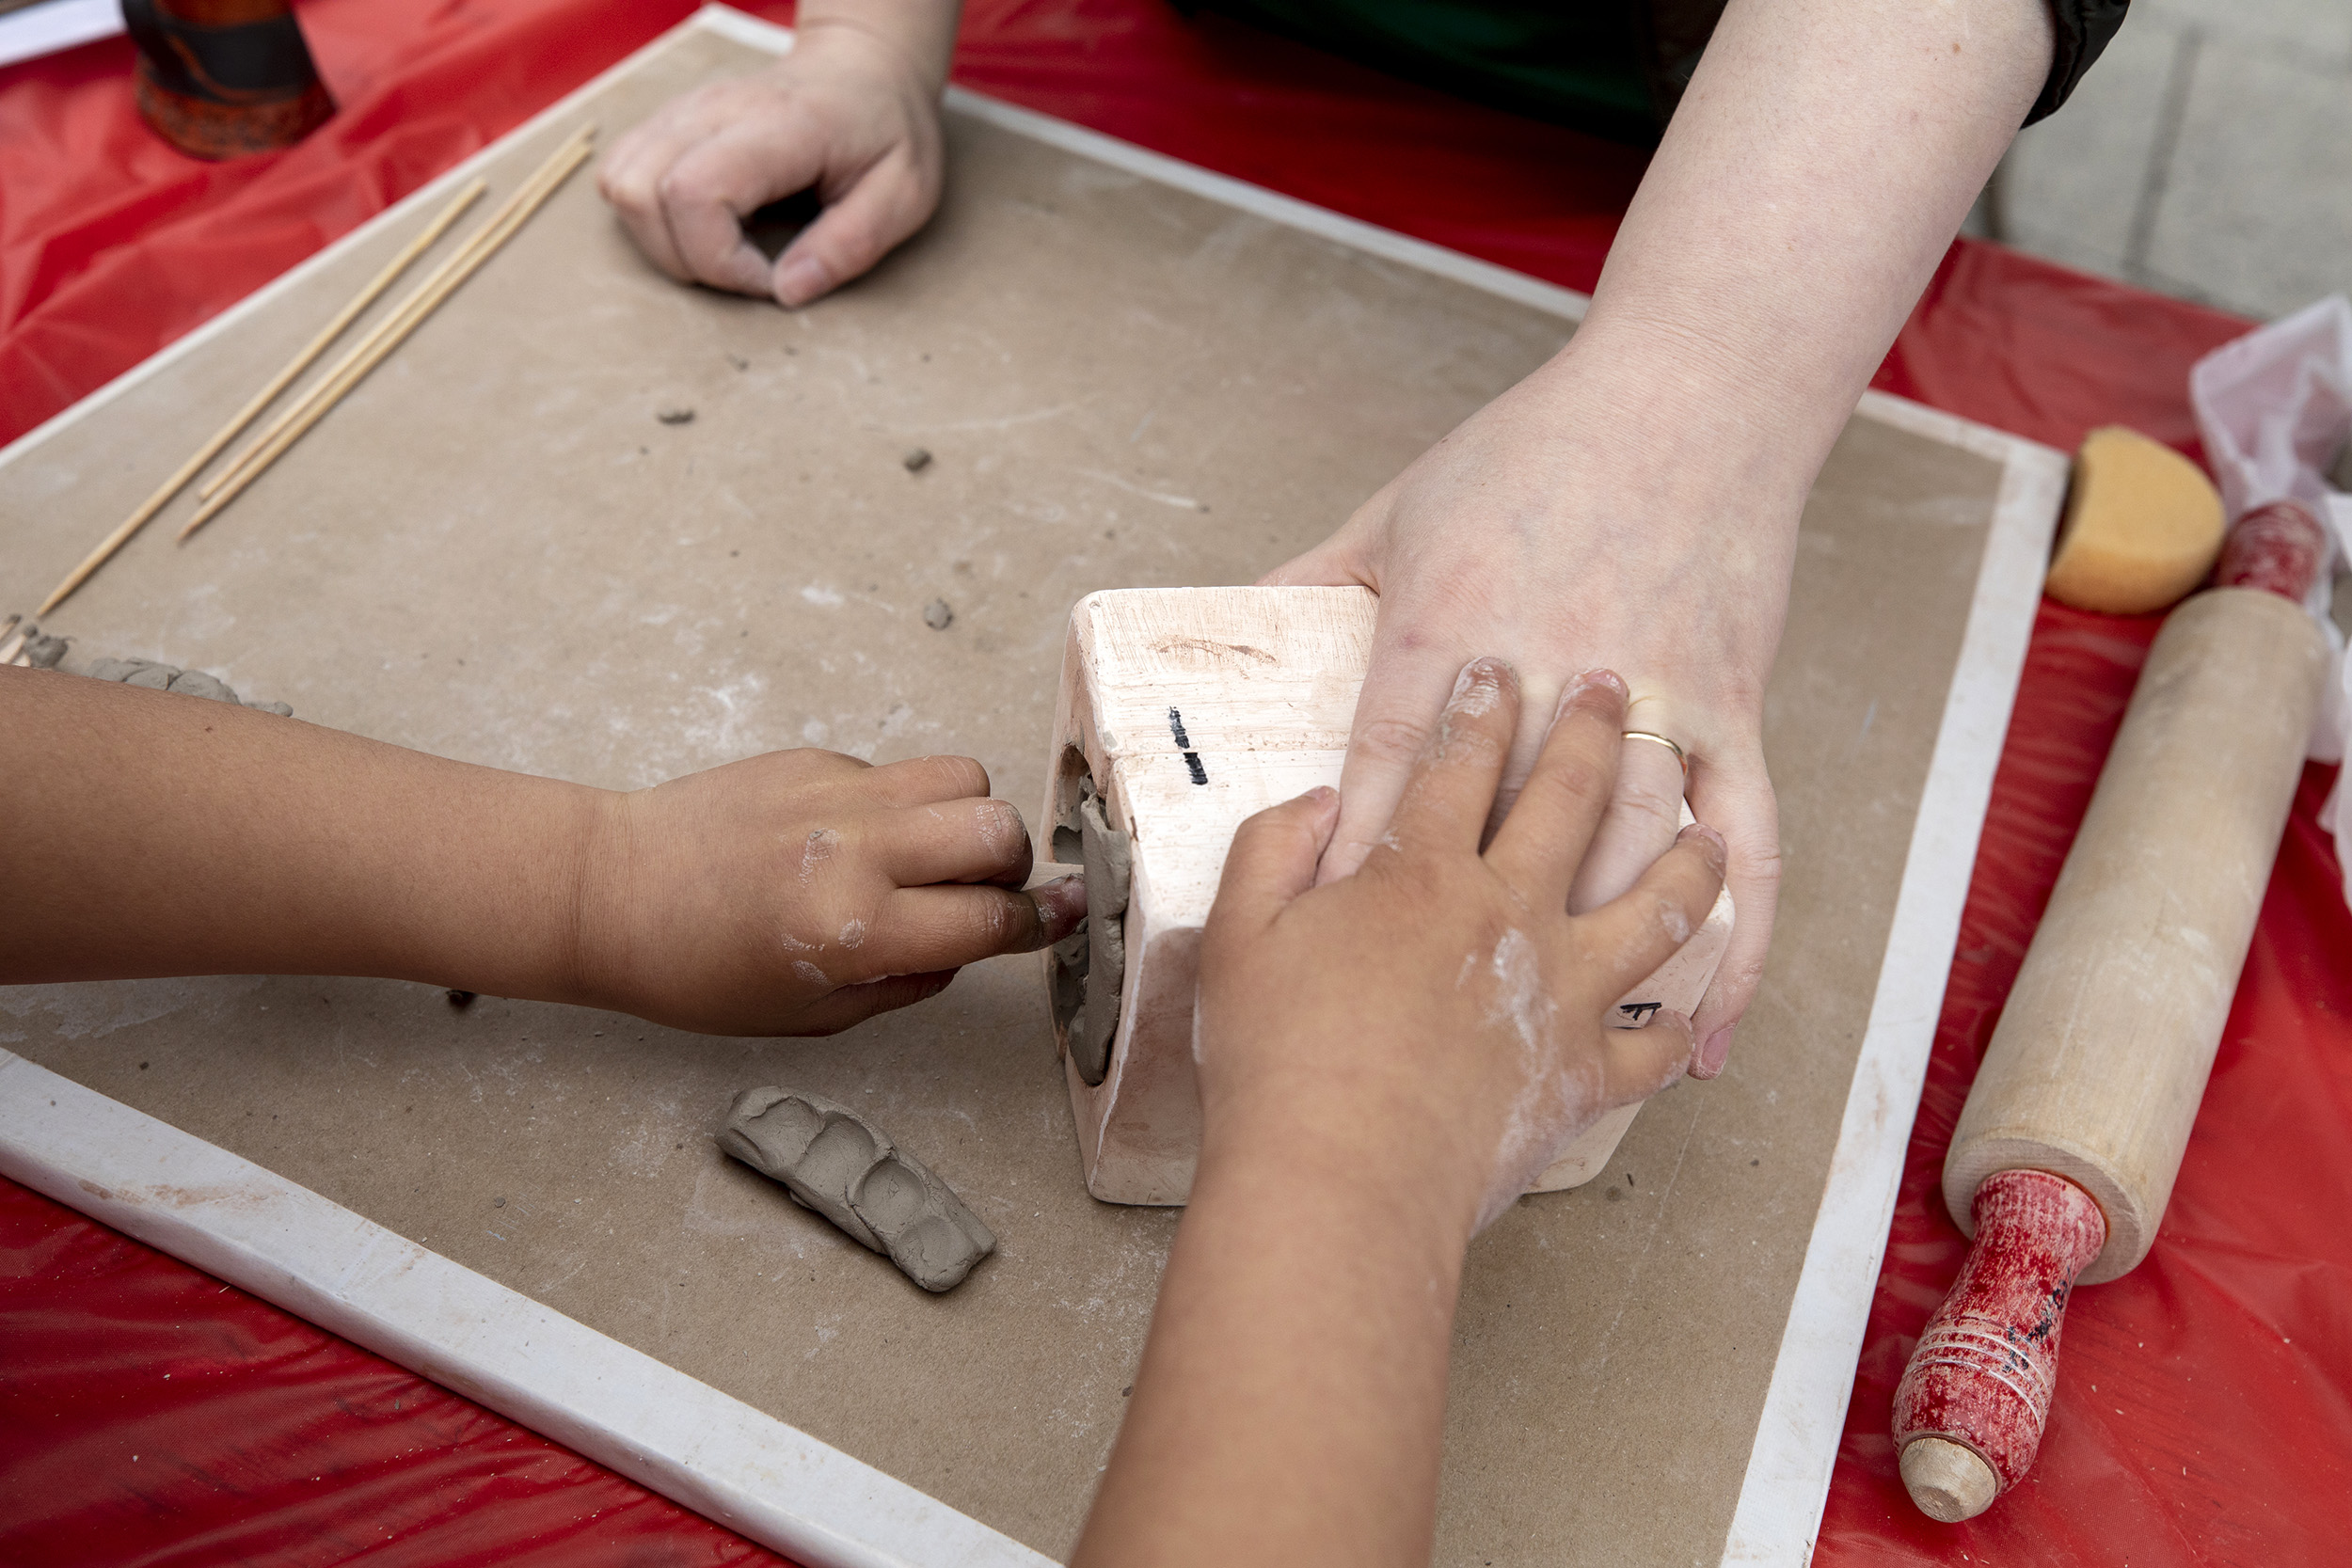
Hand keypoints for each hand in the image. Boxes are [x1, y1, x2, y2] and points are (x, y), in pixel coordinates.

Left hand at [573, 749, 1082, 1034]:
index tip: (1064, 918)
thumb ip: (907, 983)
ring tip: (933, 852)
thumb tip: (973, 943)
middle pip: (997, 831)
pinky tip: (853, 837)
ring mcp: (837, 794)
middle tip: (983, 890)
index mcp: (855, 931)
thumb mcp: (812, 1016)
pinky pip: (897, 771)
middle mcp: (856, 852)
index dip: (1040, 925)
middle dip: (1010, 867)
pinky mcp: (815, 758)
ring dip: (969, 818)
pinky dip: (900, 805)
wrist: (613, 890)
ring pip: (962, 777)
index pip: (990, 920)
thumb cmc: (698, 970)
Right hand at [597, 13, 949, 305]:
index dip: (719, 260)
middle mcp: (715, 110)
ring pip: (620, 184)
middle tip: (747, 272)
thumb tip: (787, 292)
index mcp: (779, 127)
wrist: (865, 70)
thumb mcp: (905, 195)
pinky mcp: (669, 123)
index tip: (770, 279)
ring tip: (724, 252)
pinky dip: (650, 217)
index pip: (695, 193)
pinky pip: (623, 175)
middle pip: (641, 192)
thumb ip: (851, 246)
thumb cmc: (887, 132)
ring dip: (660, 241)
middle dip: (685, 261)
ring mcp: (684, 111)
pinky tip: (703, 228)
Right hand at [1195, 660, 1726, 1231]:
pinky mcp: (1585, 1074)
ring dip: (1687, 859)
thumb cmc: (1279, 1067)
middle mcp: (1509, 914)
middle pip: (1572, 798)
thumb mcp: (1237, 936)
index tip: (1495, 670)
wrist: (1342, 1183)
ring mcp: (1562, 993)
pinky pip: (1656, 1044)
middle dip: (1593, 728)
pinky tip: (1687, 1017)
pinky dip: (1678, 1028)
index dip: (1480, 703)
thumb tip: (1319, 801)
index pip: (1459, 757)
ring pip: (1657, 906)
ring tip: (1702, 831)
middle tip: (1608, 685)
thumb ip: (1271, 848)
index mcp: (1421, 873)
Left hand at [1264, 363, 1788, 1077]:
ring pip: (1627, 858)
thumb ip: (1310, 583)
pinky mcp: (1732, 715)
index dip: (1359, 871)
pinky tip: (1703, 1029)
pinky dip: (1732, 945)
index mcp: (1455, 633)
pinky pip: (1741, 848)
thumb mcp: (1395, 510)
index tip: (1327, 959)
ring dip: (1593, 960)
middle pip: (1509, 838)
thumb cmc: (1533, 452)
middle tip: (1428, 1043)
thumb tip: (1225, 632)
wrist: (1685, 396)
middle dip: (1471, 944)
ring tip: (1549, 1057)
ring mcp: (1655, 704)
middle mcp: (1554, 680)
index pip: (1395, 774)